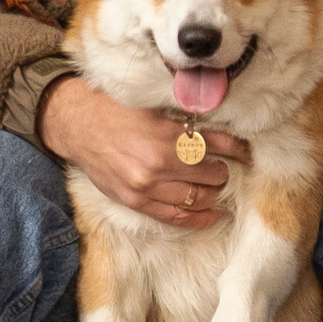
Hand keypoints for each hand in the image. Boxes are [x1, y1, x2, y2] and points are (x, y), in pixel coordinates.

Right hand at [42, 79, 247, 222]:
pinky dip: (198, 217)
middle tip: (225, 166)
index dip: (237, 148)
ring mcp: (148, 186)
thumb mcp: (152, 104)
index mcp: (167, 134)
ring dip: (213, 192)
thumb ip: (183, 114)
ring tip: (216, 186)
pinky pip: (175, 217)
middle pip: (211, 174)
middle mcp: (160, 163)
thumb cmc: (115, 109)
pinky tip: (211, 213)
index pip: (218, 144)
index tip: (245, 151)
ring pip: (197, 197)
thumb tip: (218, 118)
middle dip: (223, 170)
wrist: (77, 126)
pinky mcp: (136, 201)